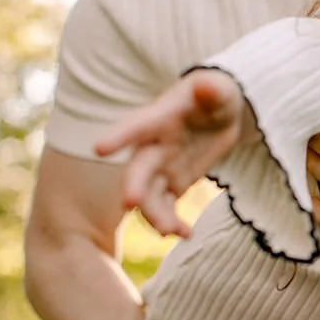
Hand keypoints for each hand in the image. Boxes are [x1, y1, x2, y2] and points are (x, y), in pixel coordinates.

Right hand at [94, 69, 245, 237]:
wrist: (220, 112)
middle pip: (138, 169)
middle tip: (130, 203)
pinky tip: (186, 234)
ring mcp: (162, 168)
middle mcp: (153, 146)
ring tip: (170, 231)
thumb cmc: (215, 94)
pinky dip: (174, 223)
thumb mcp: (219, 90)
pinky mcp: (174, 183)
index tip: (99, 148)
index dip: (119, 136)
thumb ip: (212, 90)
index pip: (137, 126)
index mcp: (159, 118)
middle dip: (133, 185)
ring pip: (150, 195)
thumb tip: (206, 85)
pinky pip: (168, 208)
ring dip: (155, 214)